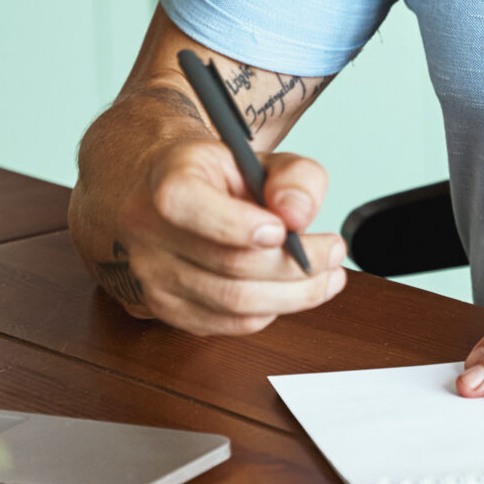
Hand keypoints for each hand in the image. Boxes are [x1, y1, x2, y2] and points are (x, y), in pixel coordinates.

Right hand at [91, 137, 345, 333]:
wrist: (167, 196)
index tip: (283, 230)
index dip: (239, 224)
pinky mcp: (165, 309)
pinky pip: (227, 325)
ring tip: (327, 276)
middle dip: (295, 265)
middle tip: (334, 252)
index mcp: (167, 181)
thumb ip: (295, 177)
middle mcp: (148, 231)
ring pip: (233, 303)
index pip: (188, 206)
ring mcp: (151, 276)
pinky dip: (268, 311)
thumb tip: (298, 215)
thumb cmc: (218, 178)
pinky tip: (288, 291)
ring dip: (293, 295)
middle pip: (228, 264)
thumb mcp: (262, 158)